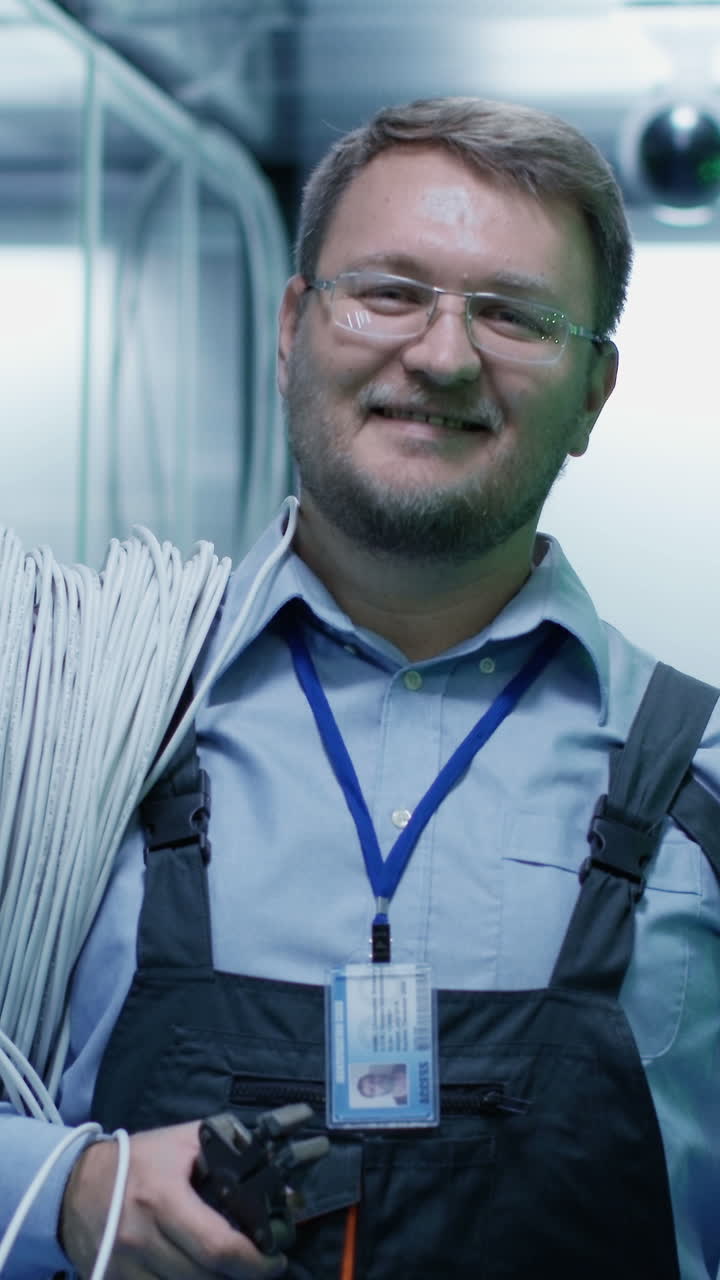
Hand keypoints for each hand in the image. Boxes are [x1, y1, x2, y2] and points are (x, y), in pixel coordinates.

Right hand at [59, 1120, 287, 1278]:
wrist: (74, 1186)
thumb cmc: (136, 1161)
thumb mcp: (182, 1142)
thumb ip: (229, 1150)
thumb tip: (278, 1182)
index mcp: (162, 1198)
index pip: (217, 1246)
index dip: (254, 1261)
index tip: (275, 1259)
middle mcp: (141, 1237)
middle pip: (204, 1278)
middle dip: (240, 1276)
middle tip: (258, 1267)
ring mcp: (124, 1267)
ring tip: (228, 1270)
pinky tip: (198, 1276)